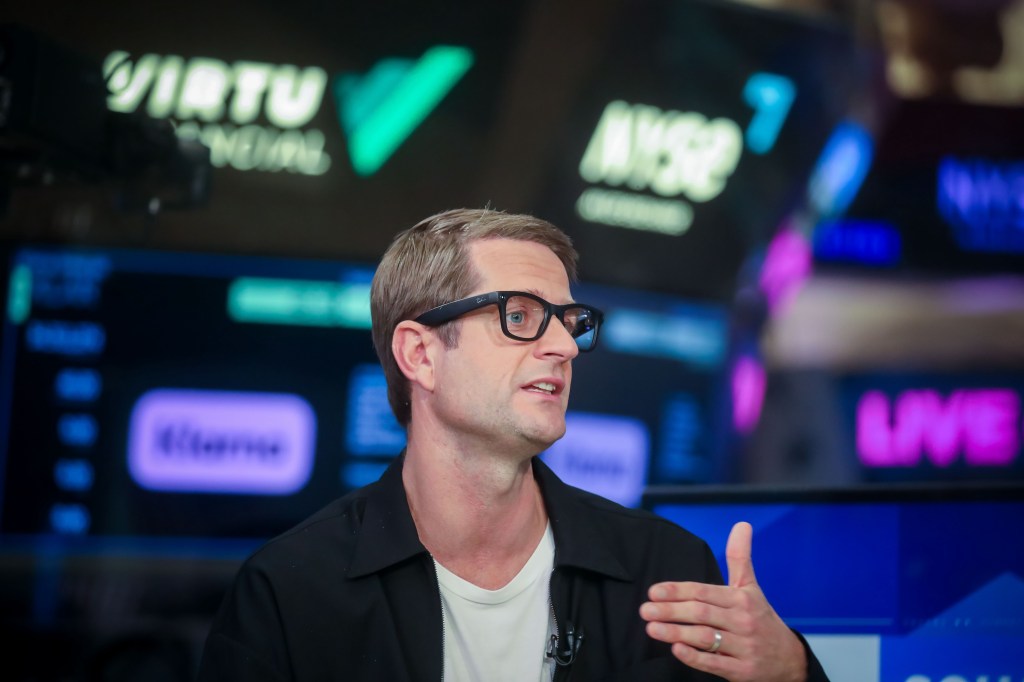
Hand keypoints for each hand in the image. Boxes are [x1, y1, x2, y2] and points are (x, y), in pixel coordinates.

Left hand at [639, 522, 806, 681]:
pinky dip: (695, 657)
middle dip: (671, 611)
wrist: (789, 660)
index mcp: (741, 599)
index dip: (677, 591)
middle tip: (645, 610)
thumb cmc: (761, 619)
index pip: (704, 592)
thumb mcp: (751, 587)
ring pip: (706, 638)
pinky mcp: (742, 670)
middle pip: (701, 613)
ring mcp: (743, 647)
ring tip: (652, 628)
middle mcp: (743, 621)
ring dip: (676, 633)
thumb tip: (742, 525)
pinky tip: (676, 650)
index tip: (654, 592)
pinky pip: (715, 664)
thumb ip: (740, 557)